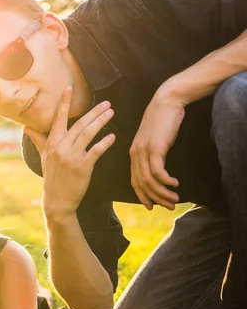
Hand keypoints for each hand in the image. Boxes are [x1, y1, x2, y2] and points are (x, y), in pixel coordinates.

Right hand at [23, 86, 115, 217]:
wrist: (57, 200)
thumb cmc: (51, 177)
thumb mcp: (43, 157)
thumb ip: (38, 139)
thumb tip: (26, 126)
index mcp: (52, 143)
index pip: (58, 118)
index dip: (64, 103)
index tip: (69, 88)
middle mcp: (61, 147)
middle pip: (79, 124)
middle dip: (94, 112)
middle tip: (106, 103)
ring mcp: (71, 157)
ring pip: (88, 134)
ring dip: (101, 122)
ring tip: (111, 113)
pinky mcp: (82, 167)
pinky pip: (96, 151)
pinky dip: (105, 143)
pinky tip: (113, 136)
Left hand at [130, 84, 184, 210]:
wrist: (166, 101)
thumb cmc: (163, 120)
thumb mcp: (156, 140)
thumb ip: (154, 155)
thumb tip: (159, 171)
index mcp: (133, 153)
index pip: (134, 180)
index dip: (143, 195)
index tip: (152, 206)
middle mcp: (135, 154)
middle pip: (142, 184)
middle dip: (155, 198)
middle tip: (169, 207)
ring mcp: (144, 151)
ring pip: (150, 180)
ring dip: (163, 193)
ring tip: (175, 199)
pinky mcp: (155, 147)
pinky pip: (157, 171)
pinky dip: (166, 181)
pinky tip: (175, 183)